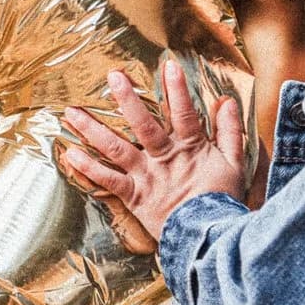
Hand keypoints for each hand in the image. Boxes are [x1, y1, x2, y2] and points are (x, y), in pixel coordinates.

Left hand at [61, 60, 247, 246]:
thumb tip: (227, 102)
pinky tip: (69, 153)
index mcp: (191, 148)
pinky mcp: (134, 196)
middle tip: (112, 77)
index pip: (184, 113)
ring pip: (117, 148)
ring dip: (93, 129)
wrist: (209, 238)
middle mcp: (164, 158)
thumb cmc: (222, 202)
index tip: (168, 66)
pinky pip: (107, 180)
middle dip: (128, 99)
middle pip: (144, 124)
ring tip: (72, 112)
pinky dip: (87, 168)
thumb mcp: (235, 164)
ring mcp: (146, 177)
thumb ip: (230, 131)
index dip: (177, 90)